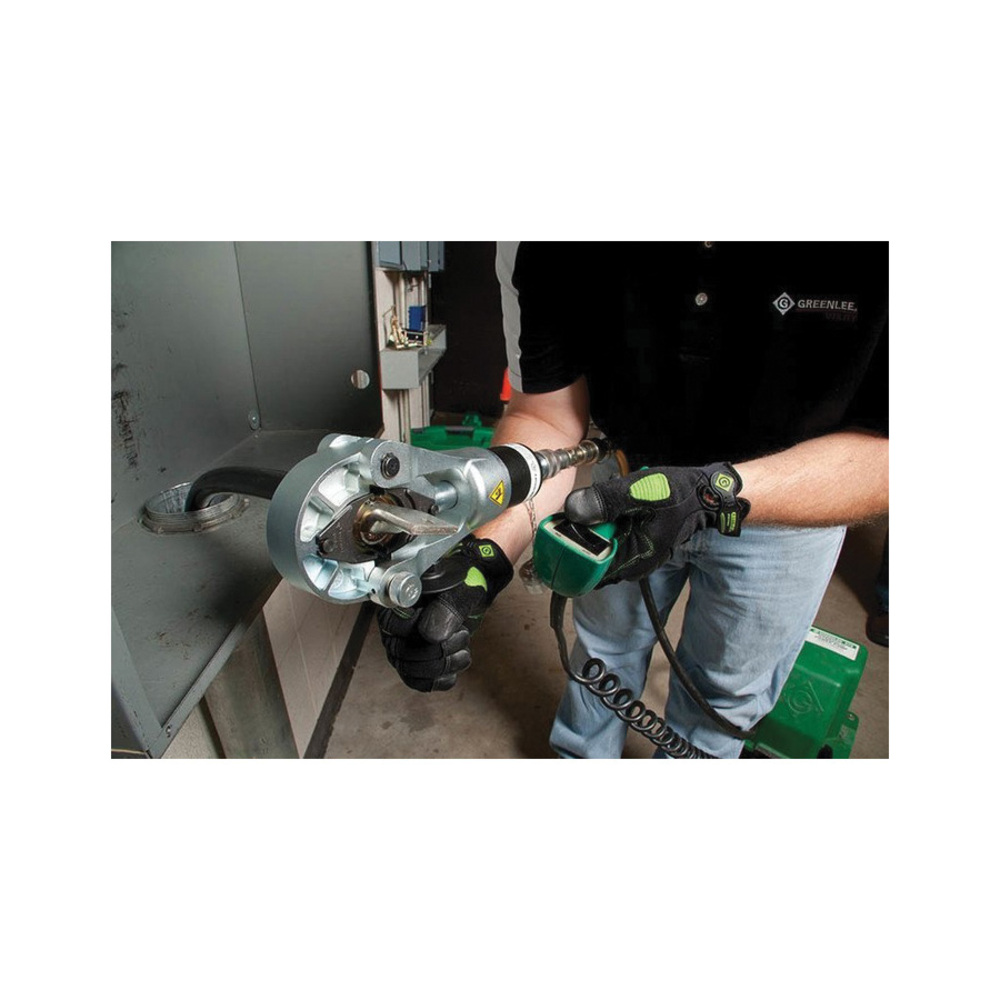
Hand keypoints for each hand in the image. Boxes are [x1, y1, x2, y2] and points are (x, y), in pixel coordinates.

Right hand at [377, 536, 513, 691]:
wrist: (471, 593)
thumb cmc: (462, 584)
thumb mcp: (461, 589)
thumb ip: (447, 607)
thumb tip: (431, 635)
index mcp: (396, 603)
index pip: (393, 626)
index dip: (421, 629)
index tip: (447, 621)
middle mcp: (393, 628)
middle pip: (402, 655)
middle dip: (439, 650)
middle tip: (462, 633)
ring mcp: (402, 648)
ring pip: (412, 672)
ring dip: (444, 664)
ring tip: (463, 644)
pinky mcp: (416, 665)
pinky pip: (422, 683)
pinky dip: (444, 677)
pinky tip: (458, 659)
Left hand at [564, 462, 749, 584]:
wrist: (705, 496)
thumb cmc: (678, 494)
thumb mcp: (639, 490)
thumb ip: (605, 500)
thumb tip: (572, 509)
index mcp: (630, 559)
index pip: (584, 567)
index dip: (568, 546)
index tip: (560, 524)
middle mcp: (629, 566)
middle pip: (586, 558)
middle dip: (579, 533)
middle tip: (585, 508)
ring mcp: (630, 558)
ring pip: (595, 548)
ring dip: (591, 528)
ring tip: (604, 505)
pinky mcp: (632, 548)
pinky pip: (606, 542)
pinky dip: (602, 526)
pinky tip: (613, 509)